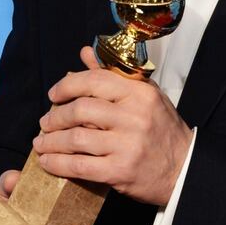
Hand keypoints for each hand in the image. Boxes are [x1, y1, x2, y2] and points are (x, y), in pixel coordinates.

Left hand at [33, 46, 192, 206]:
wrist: (184, 169)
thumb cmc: (163, 131)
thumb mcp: (146, 96)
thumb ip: (113, 75)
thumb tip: (85, 53)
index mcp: (139, 94)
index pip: (94, 81)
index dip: (66, 86)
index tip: (54, 94)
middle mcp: (134, 117)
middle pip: (80, 110)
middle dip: (55, 116)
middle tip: (44, 122)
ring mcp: (127, 145)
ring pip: (75, 138)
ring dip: (51, 141)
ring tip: (41, 143)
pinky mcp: (120, 171)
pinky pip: (79, 166)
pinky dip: (57, 164)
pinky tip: (48, 162)